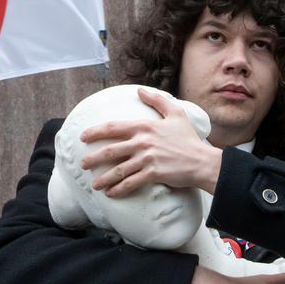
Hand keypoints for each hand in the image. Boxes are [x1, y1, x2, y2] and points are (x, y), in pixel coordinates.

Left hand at [80, 87, 222, 196]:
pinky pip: (131, 182)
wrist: (202, 161)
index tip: (83, 137)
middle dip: (93, 158)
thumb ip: (157, 100)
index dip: (95, 132)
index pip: (113, 128)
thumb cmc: (188, 139)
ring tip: (94, 184)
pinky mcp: (153, 174)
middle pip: (110, 150)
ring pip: (118, 170)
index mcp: (145, 127)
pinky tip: (111, 193)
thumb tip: (140, 90)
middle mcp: (143, 142)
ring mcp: (147, 159)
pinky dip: (118, 189)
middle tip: (83, 164)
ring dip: (104, 178)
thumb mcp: (176, 113)